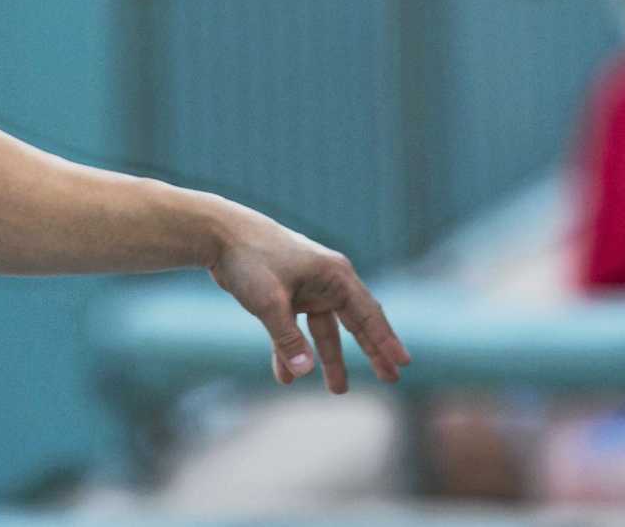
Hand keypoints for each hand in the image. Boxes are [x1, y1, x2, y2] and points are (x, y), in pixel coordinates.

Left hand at [209, 202, 410, 392]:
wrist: (221, 235)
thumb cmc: (251, 260)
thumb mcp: (270, 303)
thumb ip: (288, 340)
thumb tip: (304, 373)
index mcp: (334, 276)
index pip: (368, 314)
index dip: (386, 341)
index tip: (403, 363)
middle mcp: (327, 281)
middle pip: (356, 322)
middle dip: (371, 351)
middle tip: (390, 378)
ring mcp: (307, 288)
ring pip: (325, 330)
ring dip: (329, 359)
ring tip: (337, 390)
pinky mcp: (287, 295)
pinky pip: (297, 330)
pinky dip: (292, 352)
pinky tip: (284, 377)